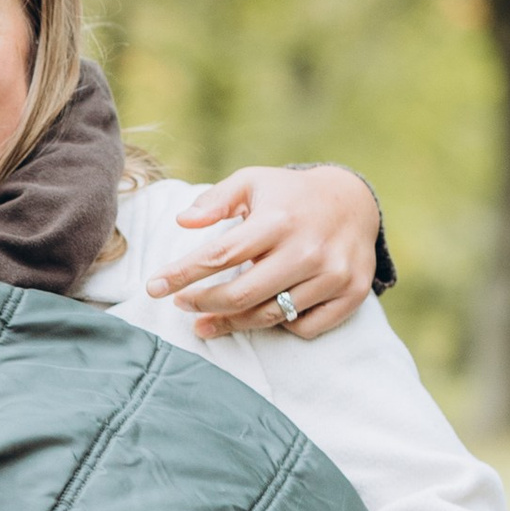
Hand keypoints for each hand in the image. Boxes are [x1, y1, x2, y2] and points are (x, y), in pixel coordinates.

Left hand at [151, 164, 381, 339]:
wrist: (355, 203)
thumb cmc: (290, 195)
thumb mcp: (253, 183)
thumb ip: (217, 200)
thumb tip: (182, 221)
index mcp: (279, 220)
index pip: (220, 255)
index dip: (183, 275)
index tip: (154, 288)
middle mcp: (307, 250)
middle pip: (242, 294)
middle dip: (203, 304)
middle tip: (181, 305)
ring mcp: (333, 275)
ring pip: (271, 316)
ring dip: (232, 323)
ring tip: (205, 322)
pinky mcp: (352, 294)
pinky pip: (306, 328)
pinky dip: (282, 326)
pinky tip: (264, 316)